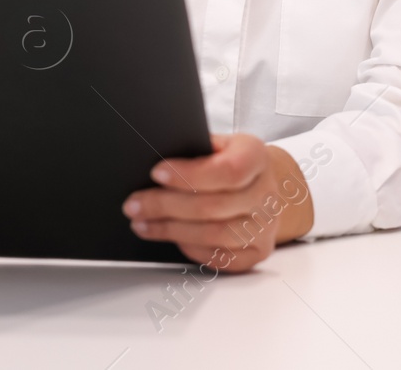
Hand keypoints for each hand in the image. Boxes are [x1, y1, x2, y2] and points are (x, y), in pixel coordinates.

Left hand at [121, 134, 312, 272]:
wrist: (260, 185)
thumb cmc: (230, 161)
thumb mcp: (218, 143)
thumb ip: (195, 150)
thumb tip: (154, 160)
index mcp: (257, 157)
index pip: (228, 170)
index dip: (189, 175)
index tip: (156, 173)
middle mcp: (267, 194)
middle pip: (213, 206)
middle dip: (165, 206)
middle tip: (134, 204)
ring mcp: (265, 227)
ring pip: (214, 235)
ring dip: (171, 230)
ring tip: (142, 223)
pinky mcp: (258, 252)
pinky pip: (219, 258)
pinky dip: (190, 248)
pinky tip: (170, 236)